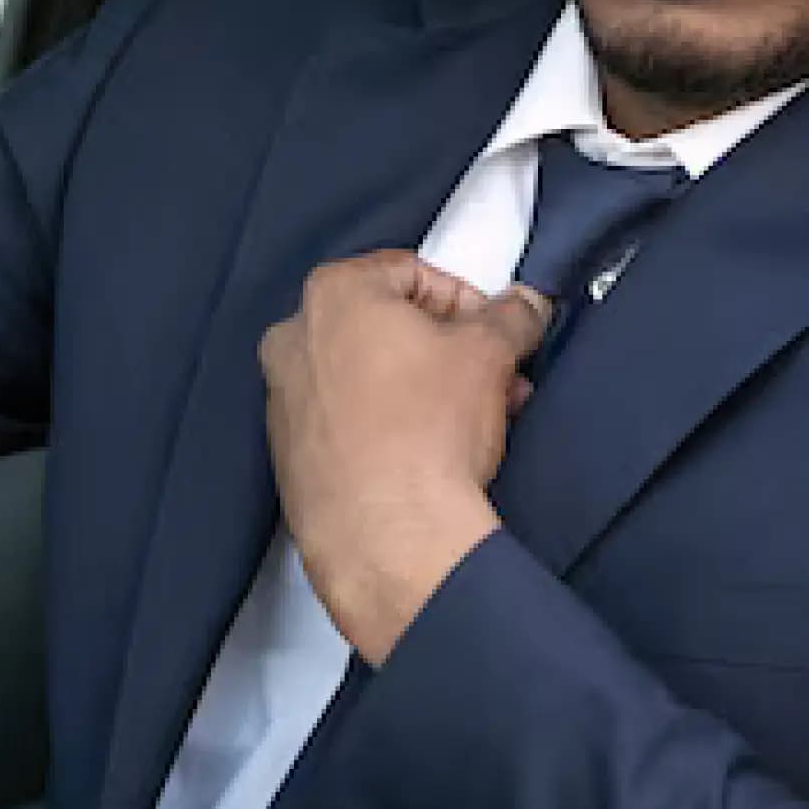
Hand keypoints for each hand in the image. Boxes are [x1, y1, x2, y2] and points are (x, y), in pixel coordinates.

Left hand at [257, 251, 548, 663]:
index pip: (411, 272)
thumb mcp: (490, 353)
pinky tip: (430, 453)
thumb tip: (526, 305)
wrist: (387, 536)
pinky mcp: (288, 454)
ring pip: (369, 375)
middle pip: (388, 326)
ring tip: (476, 421)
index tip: (495, 333)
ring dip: (424, 388)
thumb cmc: (428, 427)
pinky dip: (387, 425)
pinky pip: (347, 420)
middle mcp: (293, 337)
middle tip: (495, 379)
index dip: (465, 300)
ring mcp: (283, 397)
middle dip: (449, 350)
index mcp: (332, 293)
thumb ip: (511, 315)